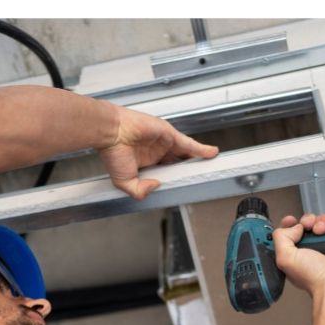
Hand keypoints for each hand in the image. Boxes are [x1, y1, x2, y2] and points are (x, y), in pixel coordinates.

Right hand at [98, 106, 217, 199]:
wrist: (111, 133)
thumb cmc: (112, 152)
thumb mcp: (124, 182)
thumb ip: (139, 190)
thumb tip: (156, 186)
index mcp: (146, 164)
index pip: (166, 173)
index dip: (176, 179)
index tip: (184, 186)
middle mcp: (157, 153)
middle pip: (179, 163)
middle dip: (189, 170)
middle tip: (201, 177)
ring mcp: (164, 143)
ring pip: (186, 154)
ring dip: (198, 160)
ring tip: (211, 167)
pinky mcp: (169, 135)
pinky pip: (189, 144)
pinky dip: (201, 149)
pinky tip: (212, 154)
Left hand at [274, 213, 324, 296]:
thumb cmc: (315, 278)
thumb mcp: (285, 259)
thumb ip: (281, 238)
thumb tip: (294, 226)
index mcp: (300, 255)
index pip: (292, 234)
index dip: (291, 225)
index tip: (291, 221)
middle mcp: (316, 250)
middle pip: (311, 224)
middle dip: (308, 220)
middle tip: (309, 226)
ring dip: (323, 221)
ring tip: (323, 230)